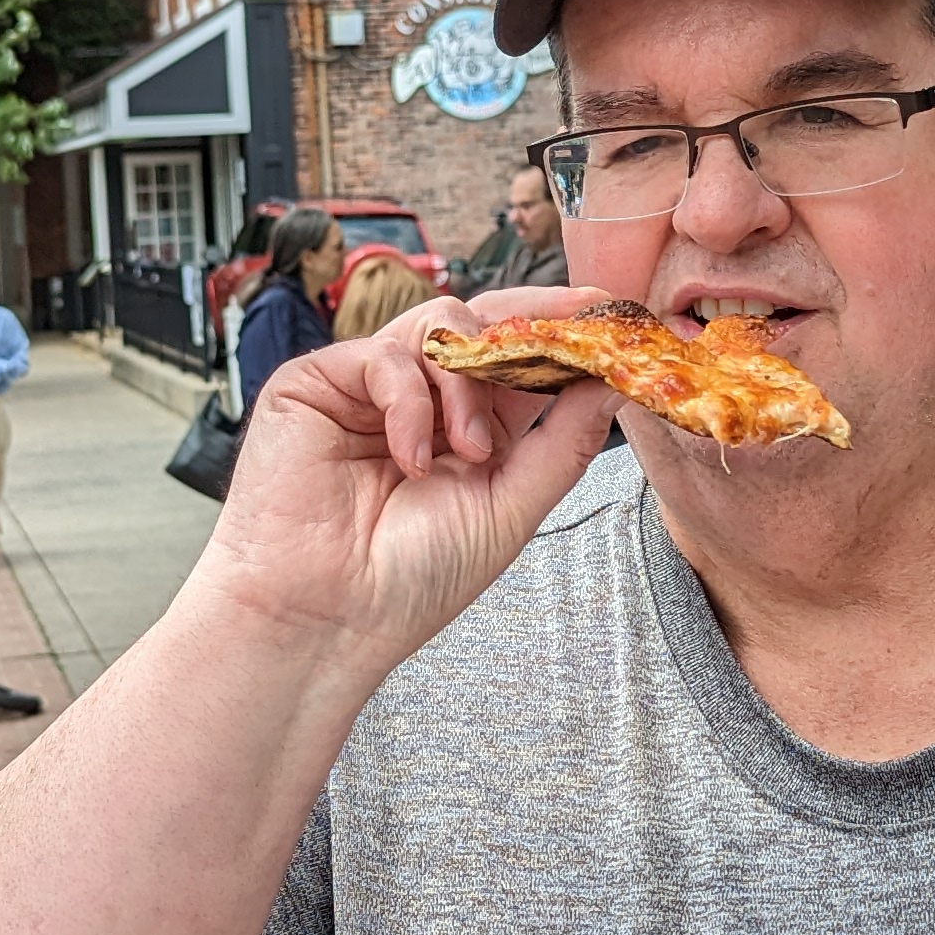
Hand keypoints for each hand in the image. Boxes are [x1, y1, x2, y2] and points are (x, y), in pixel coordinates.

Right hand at [187, 285, 615, 675]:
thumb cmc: (410, 580)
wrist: (326, 618)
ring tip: (469, 454)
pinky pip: (385, 356)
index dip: (562, 333)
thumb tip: (616, 381)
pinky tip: (412, 460)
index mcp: (469, 428)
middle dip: (533, 321)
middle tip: (579, 321)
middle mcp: (421, 400)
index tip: (612, 315)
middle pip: (482, 324)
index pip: (520, 359)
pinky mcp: (318, 382)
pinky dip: (410, 403)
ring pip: (438, 327)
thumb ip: (564, 441)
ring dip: (467, 386)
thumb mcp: (511, 509)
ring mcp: (368, 387)